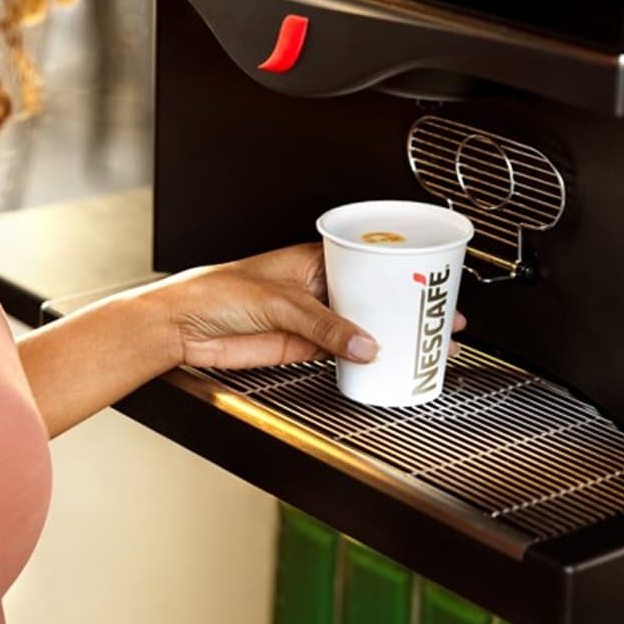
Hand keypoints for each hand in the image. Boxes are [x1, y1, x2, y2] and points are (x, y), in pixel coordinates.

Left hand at [149, 243, 465, 370]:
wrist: (183, 326)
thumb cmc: (216, 292)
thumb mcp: (279, 302)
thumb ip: (323, 325)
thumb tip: (365, 344)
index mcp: (314, 259)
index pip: (368, 261)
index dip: (402, 271)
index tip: (432, 281)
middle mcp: (316, 287)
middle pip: (372, 296)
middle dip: (406, 308)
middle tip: (441, 319)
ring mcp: (310, 318)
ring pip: (360, 326)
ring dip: (389, 336)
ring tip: (423, 344)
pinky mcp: (300, 346)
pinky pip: (340, 352)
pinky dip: (362, 359)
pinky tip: (383, 363)